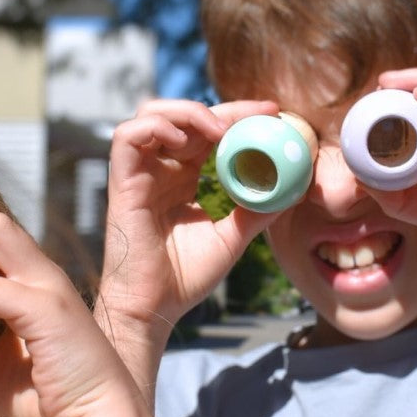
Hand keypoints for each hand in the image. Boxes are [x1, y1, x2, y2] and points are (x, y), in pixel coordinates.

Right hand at [97, 98, 278, 360]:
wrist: (156, 307)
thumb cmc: (186, 276)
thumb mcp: (233, 236)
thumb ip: (257, 208)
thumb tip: (293, 185)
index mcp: (186, 177)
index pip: (210, 130)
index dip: (240, 115)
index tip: (273, 113)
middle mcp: (162, 169)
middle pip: (185, 115)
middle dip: (222, 109)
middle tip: (254, 117)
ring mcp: (141, 173)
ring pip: (151, 113)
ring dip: (186, 112)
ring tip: (217, 131)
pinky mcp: (122, 182)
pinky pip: (127, 136)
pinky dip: (155, 127)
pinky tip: (183, 142)